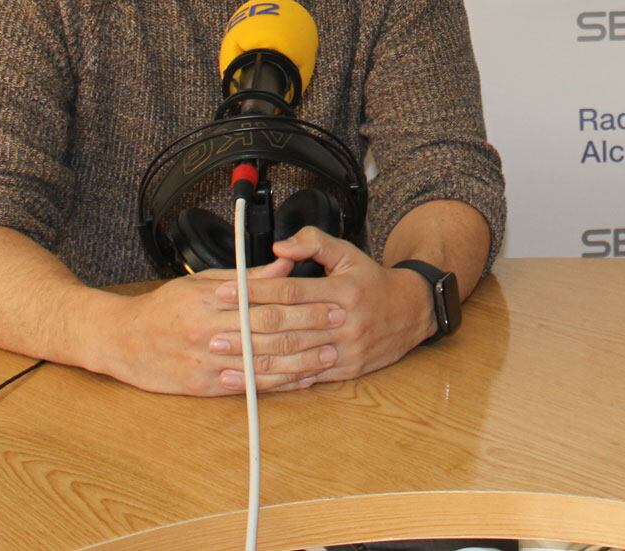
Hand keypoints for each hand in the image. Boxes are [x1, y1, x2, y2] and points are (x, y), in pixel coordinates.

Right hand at [95, 256, 342, 396]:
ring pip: (261, 361)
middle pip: (267, 329)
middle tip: (338, 324)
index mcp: (210, 299)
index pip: (263, 299)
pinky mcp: (203, 386)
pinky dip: (276, 383)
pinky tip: (299, 380)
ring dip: (298, 360)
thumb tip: (285, 264)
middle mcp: (208, 330)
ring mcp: (206, 361)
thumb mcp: (202, 282)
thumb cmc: (164, 307)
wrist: (121, 340)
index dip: (300, 300)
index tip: (329, 298)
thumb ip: (246, 276)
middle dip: (307, 326)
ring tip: (328, 355)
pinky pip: (246, 386)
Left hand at [209, 226, 434, 390]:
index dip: (255, 292)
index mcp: (342, 291)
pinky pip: (305, 378)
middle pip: (287, 328)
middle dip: (247, 331)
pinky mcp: (344, 371)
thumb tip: (279, 247)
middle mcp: (343, 323)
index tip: (225, 292)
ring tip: (223, 362)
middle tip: (213, 333)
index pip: (290, 291)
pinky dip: (276, 382)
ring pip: (293, 359)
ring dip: (255, 362)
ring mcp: (344, 351)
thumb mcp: (348, 253)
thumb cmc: (372, 281)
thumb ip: (314, 243)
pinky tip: (252, 382)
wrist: (411, 312)